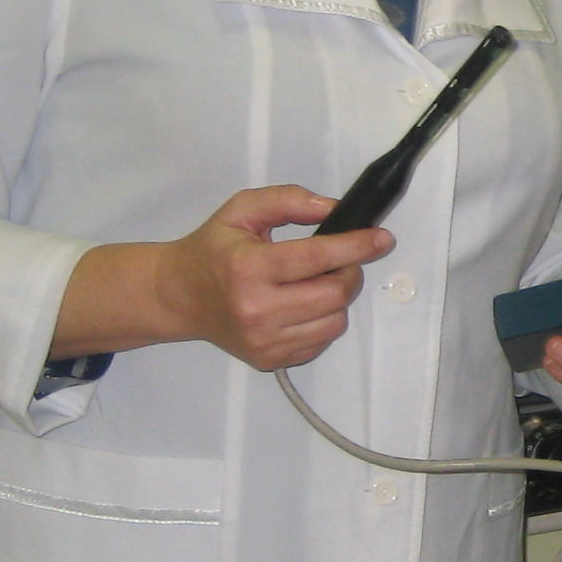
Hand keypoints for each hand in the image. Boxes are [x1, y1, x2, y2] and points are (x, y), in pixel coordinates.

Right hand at [56, 186, 389, 371]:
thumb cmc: (213, 250)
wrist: (179, 297)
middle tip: (343, 259)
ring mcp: (264, 341)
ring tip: (318, 282)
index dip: (356, 246)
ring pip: (334, 321)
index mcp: (249, 268)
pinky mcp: (270, 360)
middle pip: (334, 293)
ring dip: (338, 299)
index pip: (317, 257)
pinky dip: (323, 321)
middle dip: (350, 272)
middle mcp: (256, 309)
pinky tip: (303, 305)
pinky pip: (320, 342)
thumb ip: (287, 200)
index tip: (382, 238)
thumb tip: (334, 209)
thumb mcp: (242, 210)